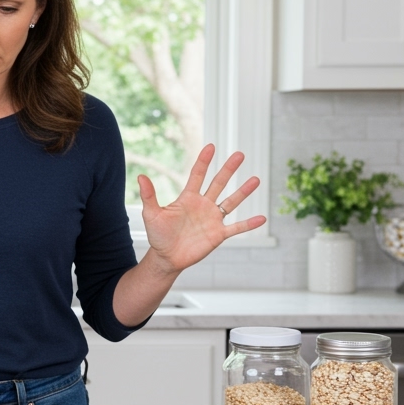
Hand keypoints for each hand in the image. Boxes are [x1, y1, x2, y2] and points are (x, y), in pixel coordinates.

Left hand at [138, 144, 265, 274]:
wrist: (166, 258)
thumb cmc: (158, 235)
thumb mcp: (151, 215)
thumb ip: (149, 196)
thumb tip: (141, 176)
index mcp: (188, 198)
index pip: (198, 175)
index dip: (204, 161)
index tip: (211, 146)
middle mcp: (203, 205)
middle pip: (218, 183)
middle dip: (229, 169)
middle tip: (240, 154)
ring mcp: (212, 219)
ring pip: (231, 202)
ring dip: (243, 192)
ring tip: (256, 179)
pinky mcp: (218, 234)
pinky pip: (236, 227)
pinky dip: (248, 224)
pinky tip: (262, 218)